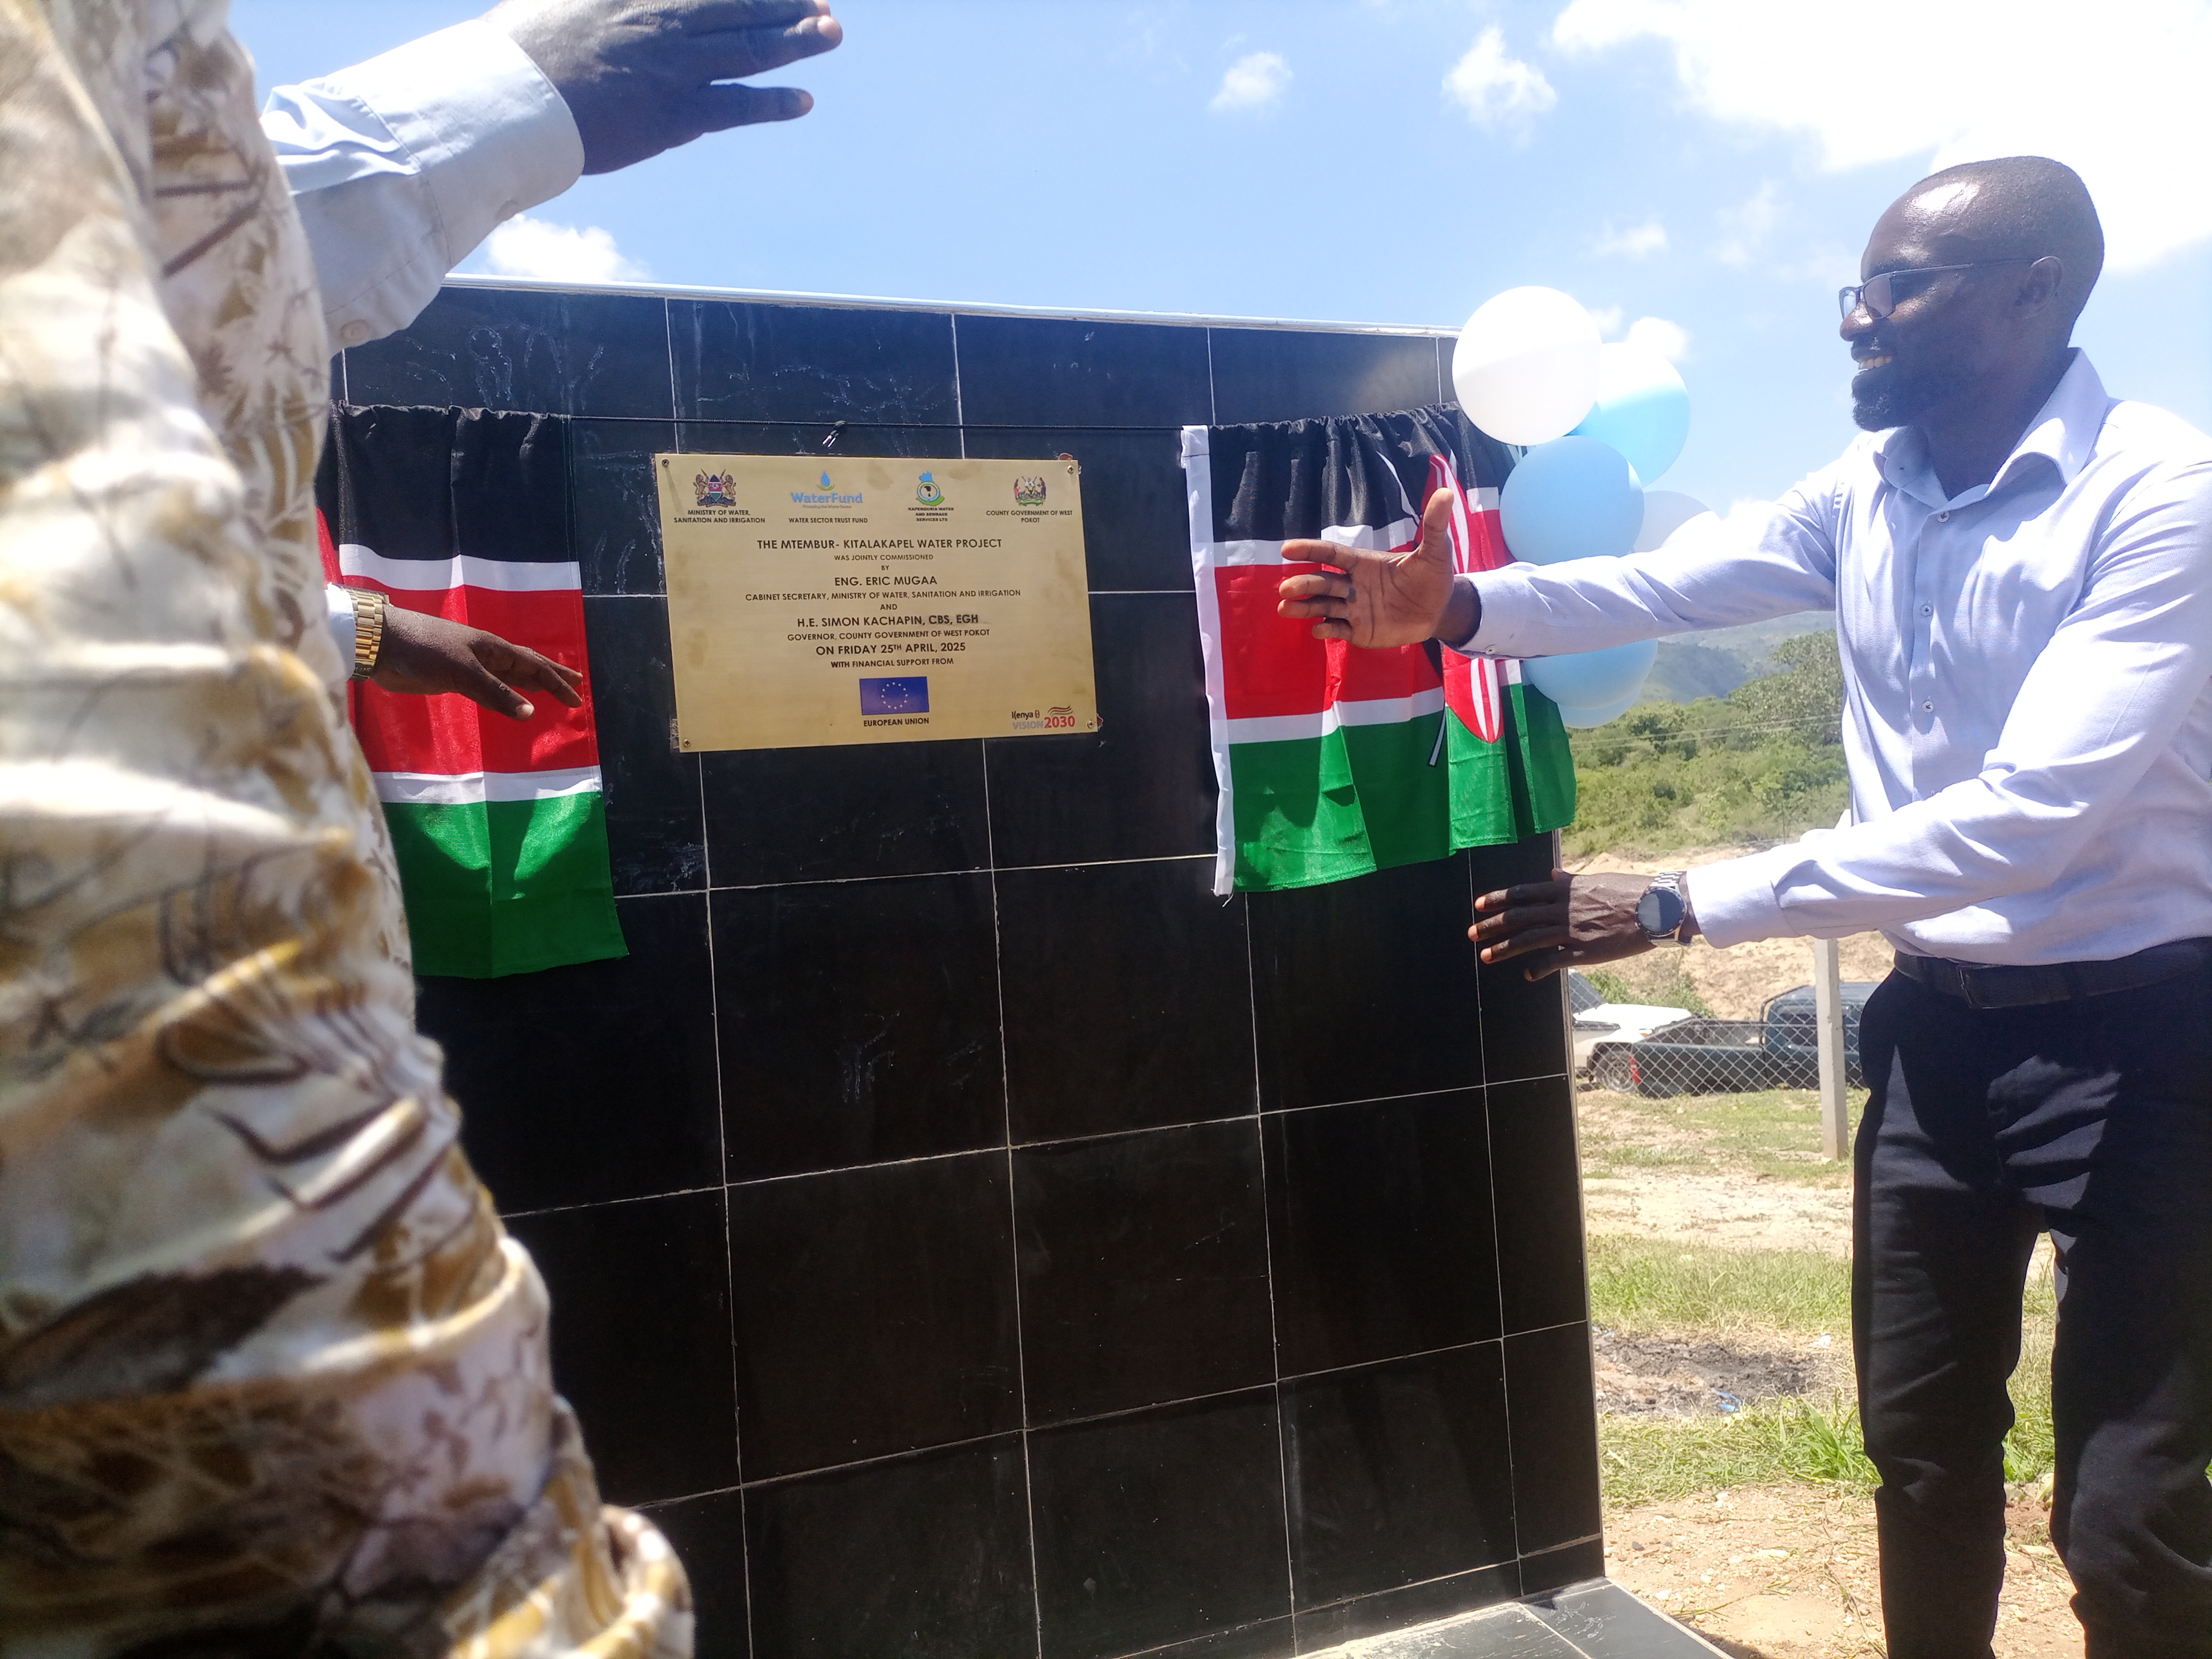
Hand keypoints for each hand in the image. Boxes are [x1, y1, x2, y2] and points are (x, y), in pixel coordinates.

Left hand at [370, 603, 585, 721]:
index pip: (534, 665)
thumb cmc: (425, 651)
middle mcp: (486, 656)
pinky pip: (488, 688)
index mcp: (493, 648)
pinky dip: (504, 694)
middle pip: (526, 666)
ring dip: (529, 684)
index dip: (556, 682)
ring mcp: (470, 667)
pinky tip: (508, 699)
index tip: (576, 698)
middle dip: (550, 677)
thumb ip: (496, 693)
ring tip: (548, 690)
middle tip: (575, 687)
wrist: (382, 645)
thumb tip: (531, 713)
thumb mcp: (463, 672)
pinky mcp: (452, 678)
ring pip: (508, 676)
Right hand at [485, 0, 843, 174]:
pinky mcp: (672, 114)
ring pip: (749, 48)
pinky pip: (735, 106)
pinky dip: (773, 103)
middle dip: (788, 2)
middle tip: (824, 4)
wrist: (509, 98)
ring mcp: (671, 67)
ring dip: (796, 41)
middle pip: (740, 5)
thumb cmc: (519, 51)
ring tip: (832, 34)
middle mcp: (662, 22)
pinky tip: (803, 100)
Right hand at [1275, 487, 1469, 647]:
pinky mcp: (1359, 631)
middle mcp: (1353, 585)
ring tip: (1285, 608)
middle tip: (1285, 589)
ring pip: (1323, 606)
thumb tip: (1446, 492)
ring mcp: (1354, 609)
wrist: (1440, 611)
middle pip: (1322, 582)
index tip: (1287, 549)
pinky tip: (1318, 629)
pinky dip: (1326, 629)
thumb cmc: (1433, 578)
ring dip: (1304, 607)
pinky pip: (1338, 629)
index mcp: (1363, 563)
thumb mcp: (1436, 552)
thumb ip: (1434, 526)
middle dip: (1304, 585)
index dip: (1310, 550)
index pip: (1332, 555)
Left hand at [1470, 868, 1660, 979]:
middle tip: (1471, 933)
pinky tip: (1528, 974)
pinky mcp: (1586, 951)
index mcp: (1566, 890)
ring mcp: (1573, 931)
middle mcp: (1564, 909)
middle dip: (1492, 926)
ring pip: (1530, 939)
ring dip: (1505, 948)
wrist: (1658, 908)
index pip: (1523, 893)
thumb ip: (1571, 880)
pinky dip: (1538, 968)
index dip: (1499, 899)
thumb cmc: (1632, 891)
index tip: (1479, 905)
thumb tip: (1553, 874)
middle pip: (1519, 917)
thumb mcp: (1597, 879)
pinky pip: (1555, 960)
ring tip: (1486, 955)